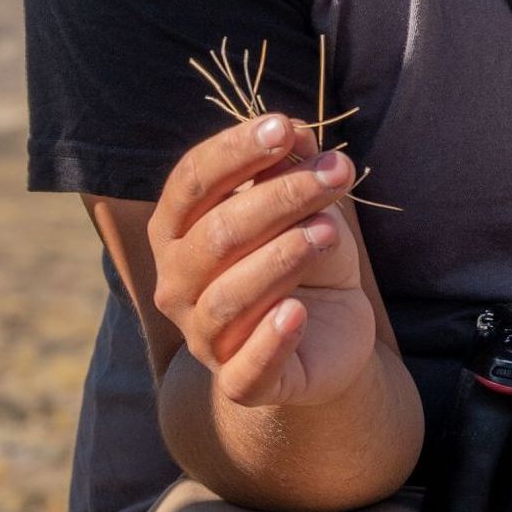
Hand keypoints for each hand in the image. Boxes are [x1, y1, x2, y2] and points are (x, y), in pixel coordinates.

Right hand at [148, 111, 374, 409]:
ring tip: (329, 232)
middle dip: (279, 198)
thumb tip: (292, 130)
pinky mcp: (240, 382)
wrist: (329, 336)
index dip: (234, 152)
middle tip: (335, 174)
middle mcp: (176, 283)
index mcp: (177, 230)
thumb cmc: (302, 259)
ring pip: (229, 296)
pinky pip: (246, 369)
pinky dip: (270, 339)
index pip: (191, 182)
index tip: (283, 129)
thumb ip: (290, 168)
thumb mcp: (305, 207)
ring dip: (282, 257)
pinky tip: (298, 312)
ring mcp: (202, 336)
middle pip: (216, 234)